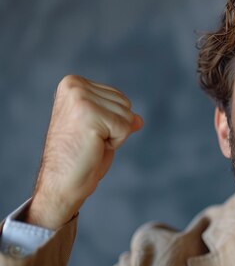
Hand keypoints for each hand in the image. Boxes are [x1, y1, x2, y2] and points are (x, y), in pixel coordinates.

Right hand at [26, 75, 142, 229]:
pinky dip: (116, 142)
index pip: (119, 97)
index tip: (90, 133)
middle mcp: (74, 85)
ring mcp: (80, 97)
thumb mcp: (103, 132)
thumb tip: (139, 120)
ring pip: (127, 115)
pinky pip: (125, 127)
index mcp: (73, 83)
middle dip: (116, 127)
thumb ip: (119, 119)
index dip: (112, 121)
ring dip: (115, 135)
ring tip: (91, 143)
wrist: (63, 182)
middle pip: (125, 103)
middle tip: (91, 140)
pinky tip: (94, 146)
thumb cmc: (81, 158)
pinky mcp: (88, 113)